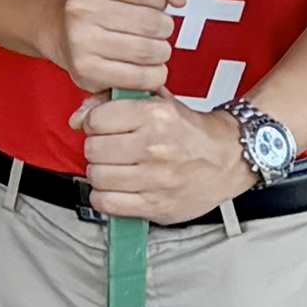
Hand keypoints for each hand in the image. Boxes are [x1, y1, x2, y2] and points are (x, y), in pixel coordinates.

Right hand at [55, 0, 177, 93]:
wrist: (62, 30)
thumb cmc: (103, 2)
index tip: (152, 2)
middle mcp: (80, 8)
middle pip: (152, 23)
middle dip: (162, 27)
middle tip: (153, 29)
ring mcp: (80, 42)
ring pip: (149, 51)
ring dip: (159, 51)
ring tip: (150, 46)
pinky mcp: (86, 71)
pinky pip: (141, 77)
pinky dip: (153, 74)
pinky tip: (145, 66)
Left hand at [74, 93, 254, 221]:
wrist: (228, 158)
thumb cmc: (190, 130)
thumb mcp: (156, 101)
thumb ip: (113, 100)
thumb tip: (77, 118)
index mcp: (155, 115)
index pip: (97, 120)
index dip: (95, 124)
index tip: (104, 128)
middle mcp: (155, 146)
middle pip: (93, 150)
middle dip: (96, 149)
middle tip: (110, 150)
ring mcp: (156, 179)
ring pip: (97, 177)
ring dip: (100, 174)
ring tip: (114, 169)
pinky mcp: (156, 205)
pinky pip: (108, 204)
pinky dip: (105, 197)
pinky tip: (117, 189)